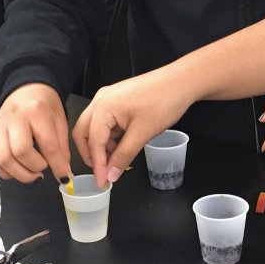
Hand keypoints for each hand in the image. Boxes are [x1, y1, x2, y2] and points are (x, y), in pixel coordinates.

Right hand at [0, 83, 70, 182]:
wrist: (26, 88)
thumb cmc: (46, 105)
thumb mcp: (60, 121)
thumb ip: (61, 147)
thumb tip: (63, 172)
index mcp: (36, 112)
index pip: (47, 145)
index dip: (57, 165)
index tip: (64, 178)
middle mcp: (15, 118)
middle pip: (20, 152)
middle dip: (33, 168)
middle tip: (42, 171)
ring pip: (3, 158)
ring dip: (19, 173)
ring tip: (33, 173)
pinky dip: (5, 170)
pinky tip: (17, 170)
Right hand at [72, 72, 193, 186]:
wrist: (181, 82)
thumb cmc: (164, 102)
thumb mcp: (142, 134)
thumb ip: (123, 156)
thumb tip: (111, 174)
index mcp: (103, 106)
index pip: (93, 141)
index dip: (97, 164)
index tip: (101, 182)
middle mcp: (101, 100)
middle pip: (83, 132)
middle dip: (90, 154)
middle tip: (102, 172)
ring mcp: (108, 97)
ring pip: (93, 126)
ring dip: (99, 145)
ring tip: (114, 161)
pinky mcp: (117, 99)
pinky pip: (104, 120)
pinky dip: (108, 136)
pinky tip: (119, 146)